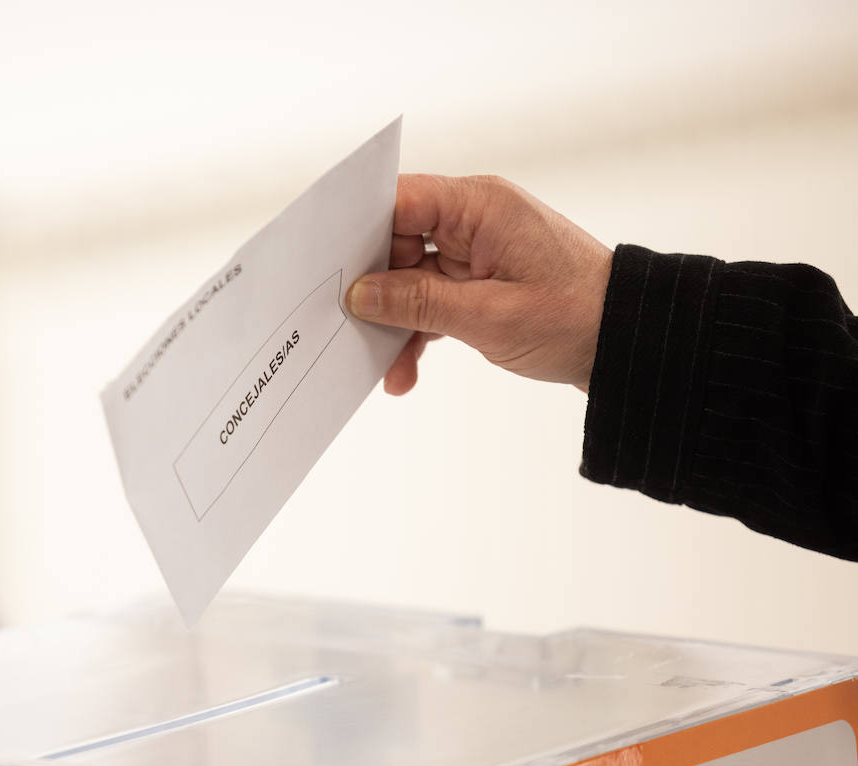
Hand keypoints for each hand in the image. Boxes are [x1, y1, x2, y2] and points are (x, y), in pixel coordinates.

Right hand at [347, 174, 612, 393]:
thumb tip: (360, 294)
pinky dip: (418, 331)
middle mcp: (474, 219)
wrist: (630, 343)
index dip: (358, 229)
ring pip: (410, 277)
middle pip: (396, 241)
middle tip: (350, 328)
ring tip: (388, 368)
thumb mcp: (488, 316)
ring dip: (396, 322)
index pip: (398, 200)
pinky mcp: (480, 280)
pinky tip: (406, 370)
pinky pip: (431, 298)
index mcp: (479, 207)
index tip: (329, 266)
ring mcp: (476, 250)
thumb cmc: (576, 318)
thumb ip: (417, 302)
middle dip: (375, 290)